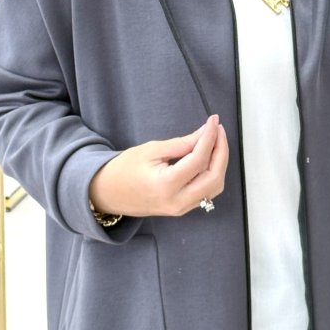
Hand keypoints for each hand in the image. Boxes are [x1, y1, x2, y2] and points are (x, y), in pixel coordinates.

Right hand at [89, 114, 228, 218]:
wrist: (108, 194)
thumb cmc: (124, 170)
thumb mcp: (151, 150)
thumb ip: (181, 144)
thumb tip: (205, 133)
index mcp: (167, 185)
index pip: (199, 159)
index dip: (210, 137)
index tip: (213, 121)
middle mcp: (178, 201)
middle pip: (214, 177)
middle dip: (221, 151)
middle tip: (218, 130)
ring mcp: (182, 208)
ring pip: (214, 187)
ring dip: (220, 163)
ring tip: (216, 141)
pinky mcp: (183, 208)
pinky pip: (207, 192)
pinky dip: (213, 173)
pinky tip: (209, 157)